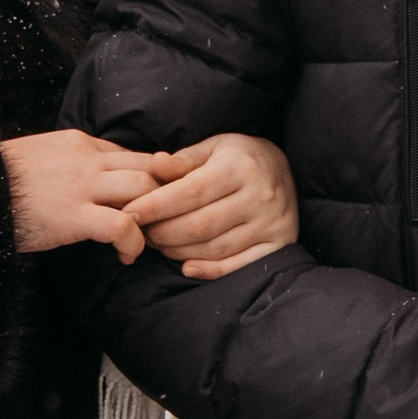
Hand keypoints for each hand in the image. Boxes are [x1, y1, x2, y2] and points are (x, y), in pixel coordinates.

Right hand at [0, 129, 162, 263]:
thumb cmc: (1, 180)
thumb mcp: (41, 157)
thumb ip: (71, 163)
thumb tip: (94, 180)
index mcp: (80, 143)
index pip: (134, 155)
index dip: (151, 181)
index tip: (150, 206)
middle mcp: (88, 158)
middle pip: (150, 167)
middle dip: (164, 197)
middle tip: (159, 226)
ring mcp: (82, 186)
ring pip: (144, 190)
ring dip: (154, 219)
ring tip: (146, 242)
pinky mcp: (74, 216)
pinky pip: (122, 226)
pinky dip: (134, 243)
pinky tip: (126, 257)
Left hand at [137, 132, 300, 278]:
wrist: (288, 169)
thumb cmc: (240, 157)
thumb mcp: (214, 147)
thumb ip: (183, 159)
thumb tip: (154, 164)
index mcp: (240, 167)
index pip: (190, 192)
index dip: (156, 206)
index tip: (129, 213)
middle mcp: (259, 196)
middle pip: (200, 225)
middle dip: (163, 233)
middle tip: (141, 233)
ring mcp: (271, 223)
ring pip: (215, 248)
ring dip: (179, 252)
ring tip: (158, 245)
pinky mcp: (279, 244)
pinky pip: (240, 265)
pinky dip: (210, 271)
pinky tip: (186, 268)